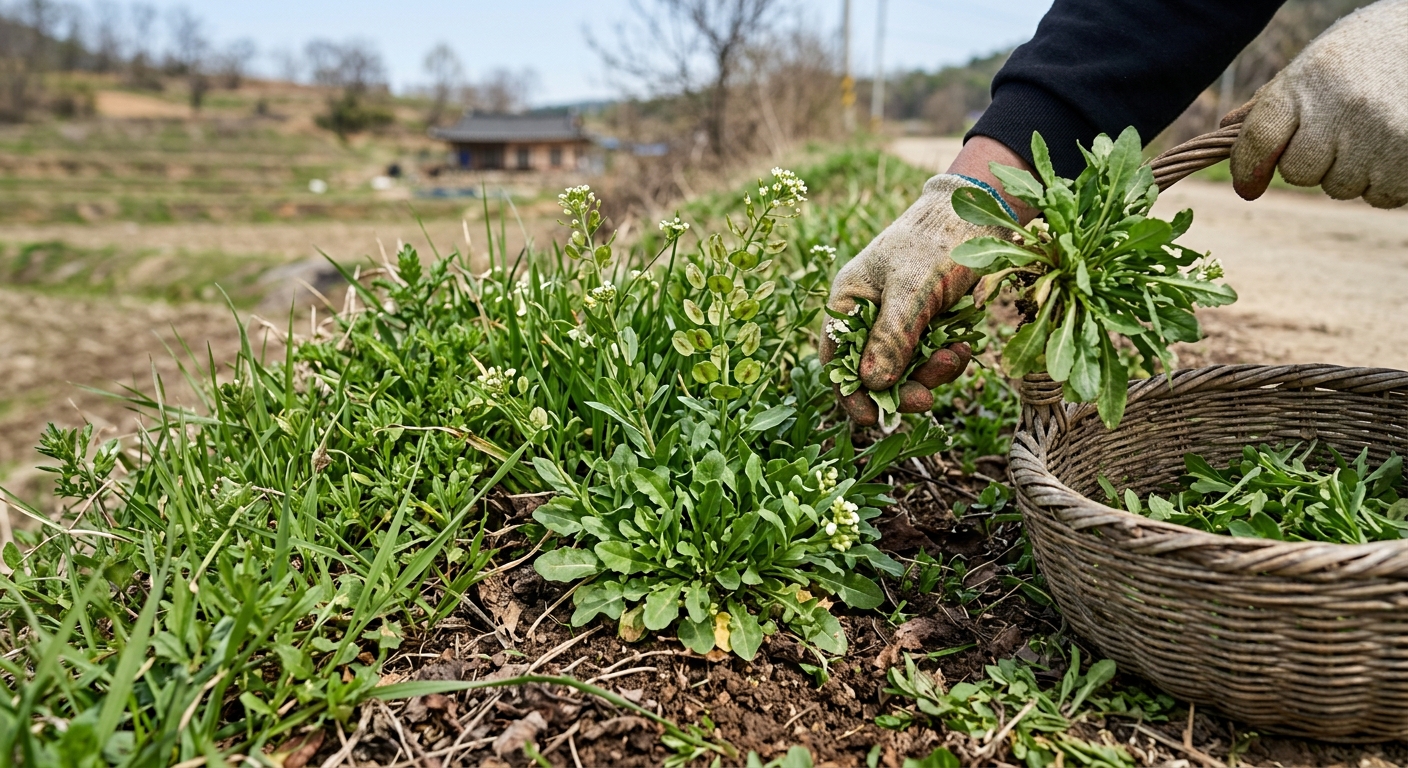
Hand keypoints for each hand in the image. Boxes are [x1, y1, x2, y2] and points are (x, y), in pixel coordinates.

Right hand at [821, 174, 1006, 425]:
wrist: (978, 212)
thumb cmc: (934, 242)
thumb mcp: (912, 289)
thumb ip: (892, 337)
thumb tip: (872, 384)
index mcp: (849, 301)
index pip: (838, 360)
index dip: (850, 393)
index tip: (871, 418)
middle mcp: (870, 316)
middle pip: (875, 372)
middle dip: (902, 387)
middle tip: (926, 398)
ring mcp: (901, 321)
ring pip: (908, 369)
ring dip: (931, 373)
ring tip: (957, 356)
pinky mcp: (929, 324)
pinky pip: (933, 357)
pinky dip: (948, 359)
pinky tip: (965, 346)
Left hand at [1230, 0, 1407, 208]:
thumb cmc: (1365, 53)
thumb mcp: (1315, 65)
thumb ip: (1273, 102)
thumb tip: (1228, 130)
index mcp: (1307, 82)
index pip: (1259, 140)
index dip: (1247, 169)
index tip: (1248, 186)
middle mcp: (1341, 109)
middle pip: (1298, 172)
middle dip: (1310, 162)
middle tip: (1337, 133)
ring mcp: (1379, 136)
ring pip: (1338, 187)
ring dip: (1349, 171)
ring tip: (1371, 132)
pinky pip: (1378, 196)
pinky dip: (1381, 181)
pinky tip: (1391, 146)